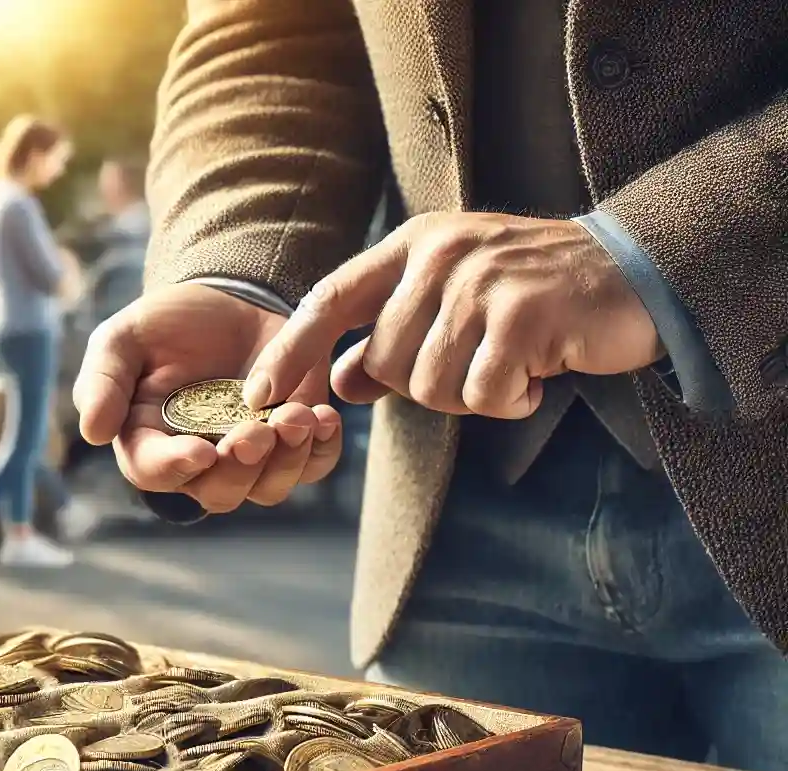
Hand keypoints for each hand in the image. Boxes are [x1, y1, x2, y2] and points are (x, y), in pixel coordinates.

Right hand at [74, 282, 343, 513]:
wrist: (230, 300)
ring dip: (286, 461)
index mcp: (149, 442)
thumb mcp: (123, 339)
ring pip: (268, 488)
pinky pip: (313, 467)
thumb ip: (103, 381)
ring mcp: (250, 457)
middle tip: (255, 432)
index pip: (154, 473)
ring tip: (298, 416)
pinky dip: (322, 451)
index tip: (201, 451)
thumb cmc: (167, 324)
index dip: (176, 469)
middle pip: (217, 494)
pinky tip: (324, 418)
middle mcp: (199, 462)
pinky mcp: (293, 441)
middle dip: (239, 469)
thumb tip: (93, 432)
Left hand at [245, 212, 662, 418]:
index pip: (330, 299)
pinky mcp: (525, 314)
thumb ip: (393, 335)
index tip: (257, 394)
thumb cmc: (536, 293)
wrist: (637, 272)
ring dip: (471, 396)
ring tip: (511, 365)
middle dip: (424, 387)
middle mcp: (440, 254)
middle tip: (478, 368)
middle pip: (384, 363)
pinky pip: (484, 393)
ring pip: (429, 385)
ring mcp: (483, 281)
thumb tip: (340, 380)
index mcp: (415, 245)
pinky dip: (510, 400)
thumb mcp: (455, 300)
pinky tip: (538, 374)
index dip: (290, 350)